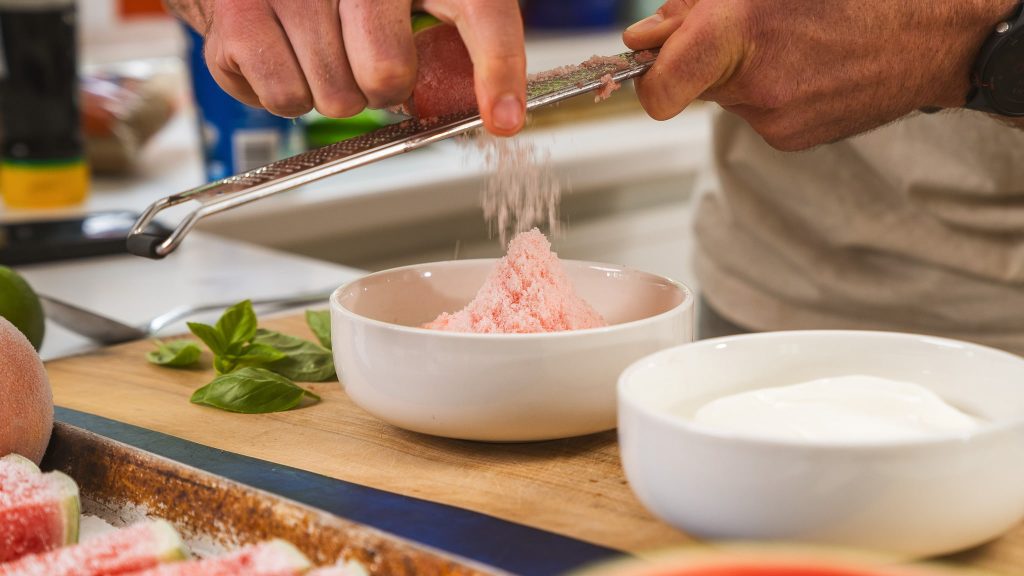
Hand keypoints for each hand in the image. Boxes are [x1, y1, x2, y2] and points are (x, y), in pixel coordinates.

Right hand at [168, 0, 525, 134]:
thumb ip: (450, 41)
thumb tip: (497, 111)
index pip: (479, 9)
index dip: (498, 68)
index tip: (504, 119)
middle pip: (388, 76)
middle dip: (380, 89)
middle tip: (364, 62)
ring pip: (335, 98)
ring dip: (332, 93)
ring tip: (320, 53)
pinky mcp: (240, 13)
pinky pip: (283, 99)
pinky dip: (286, 96)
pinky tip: (287, 57)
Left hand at [623, 0, 1018, 149]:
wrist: (929, 36)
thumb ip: (693, 8)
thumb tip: (642, 37)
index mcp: (738, 33)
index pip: (657, 86)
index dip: (646, 73)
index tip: (648, 59)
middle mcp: (753, 86)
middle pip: (687, 84)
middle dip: (699, 56)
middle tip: (741, 28)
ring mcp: (774, 121)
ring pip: (724, 96)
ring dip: (739, 70)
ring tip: (792, 44)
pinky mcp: (792, 140)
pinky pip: (755, 113)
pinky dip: (768, 90)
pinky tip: (806, 66)